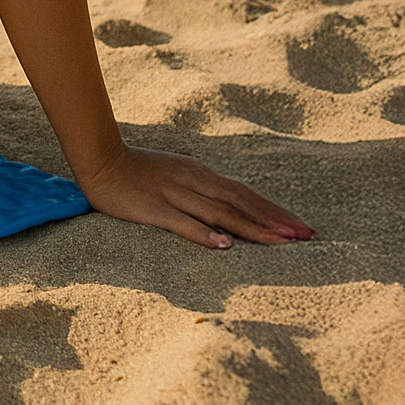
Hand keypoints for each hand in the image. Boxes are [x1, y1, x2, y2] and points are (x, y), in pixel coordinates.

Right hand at [76, 145, 313, 248]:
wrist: (100, 159)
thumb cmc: (139, 170)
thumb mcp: (177, 173)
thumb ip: (203, 189)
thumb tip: (234, 211)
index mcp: (200, 172)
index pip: (245, 193)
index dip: (274, 210)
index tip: (302, 228)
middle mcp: (193, 180)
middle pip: (240, 202)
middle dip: (274, 220)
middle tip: (304, 237)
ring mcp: (174, 193)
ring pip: (220, 212)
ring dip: (252, 227)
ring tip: (280, 242)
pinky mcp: (154, 208)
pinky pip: (183, 221)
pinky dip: (205, 233)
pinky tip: (224, 245)